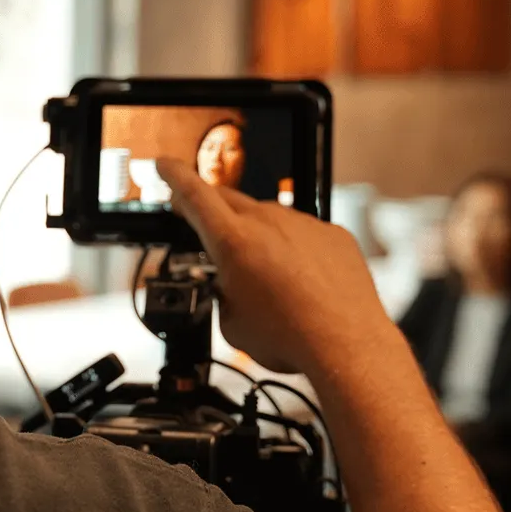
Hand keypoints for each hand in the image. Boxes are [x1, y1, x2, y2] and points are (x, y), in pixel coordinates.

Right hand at [156, 158, 401, 377]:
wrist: (346, 346)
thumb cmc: (290, 338)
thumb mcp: (231, 323)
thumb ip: (222, 294)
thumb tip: (229, 289)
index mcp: (233, 241)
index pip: (194, 194)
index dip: (174, 175)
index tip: (164, 164)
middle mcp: (269, 222)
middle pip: (229, 200)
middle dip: (212, 209)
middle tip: (206, 227)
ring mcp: (304, 225)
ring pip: (270, 217)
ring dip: (259, 236)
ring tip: (266, 276)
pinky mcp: (333, 235)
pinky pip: (305, 233)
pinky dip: (296, 250)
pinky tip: (301, 281)